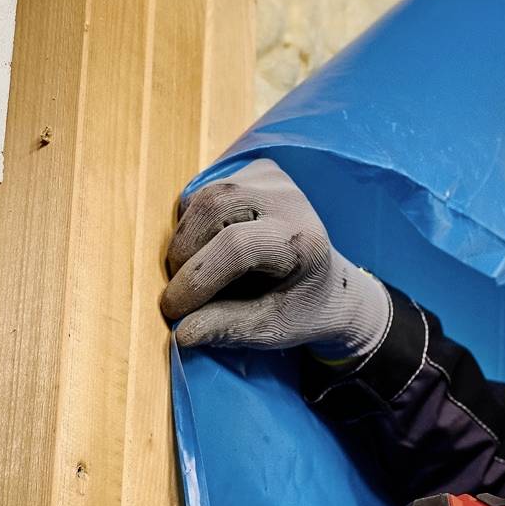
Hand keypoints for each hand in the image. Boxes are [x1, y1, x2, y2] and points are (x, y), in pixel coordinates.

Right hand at [160, 159, 389, 351]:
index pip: (237, 247)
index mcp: (303, 240)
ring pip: (203, 198)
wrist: (330, 285)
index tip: (174, 311)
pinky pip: (204, 194)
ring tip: (199, 275)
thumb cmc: (302, 309)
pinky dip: (193, 226)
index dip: (197, 279)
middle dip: (184, 253)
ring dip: (186, 241)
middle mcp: (290, 199)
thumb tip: (181, 332)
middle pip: (214, 206)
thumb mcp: (272, 329)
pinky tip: (210, 252)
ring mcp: (272, 179)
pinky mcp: (255, 172)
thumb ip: (228, 328)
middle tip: (180, 291)